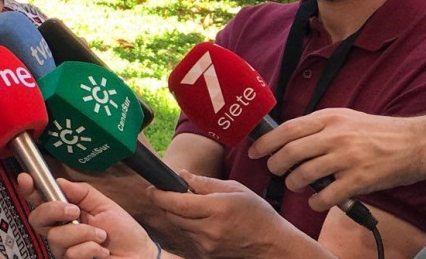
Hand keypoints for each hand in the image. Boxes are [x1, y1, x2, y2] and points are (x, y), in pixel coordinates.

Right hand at [17, 173, 161, 258]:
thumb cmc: (123, 232)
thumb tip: (59, 181)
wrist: (140, 255)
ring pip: (56, 237)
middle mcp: (60, 231)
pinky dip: (91, 249)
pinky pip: (71, 254)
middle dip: (54, 210)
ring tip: (101, 236)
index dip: (29, 189)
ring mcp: (64, 250)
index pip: (41, 201)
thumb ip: (81, 192)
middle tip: (75, 211)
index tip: (26, 179)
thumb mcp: (104, 205)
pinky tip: (101, 252)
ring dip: (83, 233)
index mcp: (66, 214)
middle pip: (37, 219)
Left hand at [148, 171, 321, 258]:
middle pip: (172, 215)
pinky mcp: (206, 254)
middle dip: (166, 202)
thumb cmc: (257, 213)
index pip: (176, 203)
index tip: (152, 187)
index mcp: (217, 209)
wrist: (272, 245)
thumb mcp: (234, 189)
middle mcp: (209, 230)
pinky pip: (187, 236)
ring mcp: (206, 245)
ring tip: (193, 206)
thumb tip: (182, 175)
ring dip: (177, 214)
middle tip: (170, 192)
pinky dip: (188, 226)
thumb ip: (204, 183)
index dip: (159, 195)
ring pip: (178, 226)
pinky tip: (201, 220)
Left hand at [248, 108, 425, 211]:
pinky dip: (316, 202)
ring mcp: (347, 158)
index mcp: (328, 119)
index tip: (254, 152)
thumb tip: (285, 137)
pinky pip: (327, 195)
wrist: (413, 143)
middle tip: (275, 170)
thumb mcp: (343, 118)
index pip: (287, 130)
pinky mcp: (360, 180)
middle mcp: (335, 136)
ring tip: (295, 185)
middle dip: (275, 165)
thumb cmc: (374, 131)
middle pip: (291, 152)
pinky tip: (316, 202)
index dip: (266, 142)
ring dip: (293, 183)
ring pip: (305, 174)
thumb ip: (316, 126)